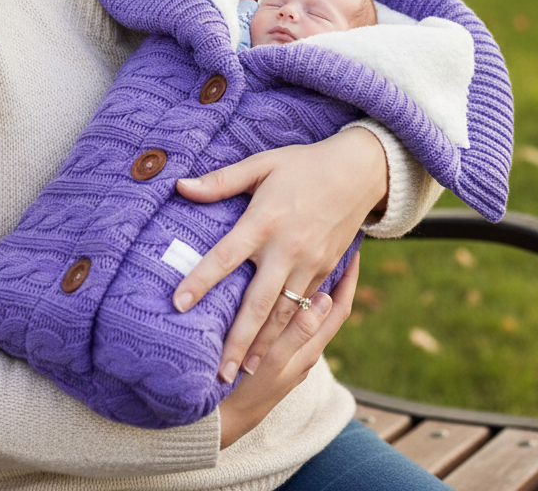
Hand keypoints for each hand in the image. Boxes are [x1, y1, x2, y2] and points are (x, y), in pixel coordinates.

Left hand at [174, 126, 386, 382]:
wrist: (359, 171)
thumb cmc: (304, 164)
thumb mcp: (262, 164)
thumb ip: (221, 181)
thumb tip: (181, 186)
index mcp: (265, 221)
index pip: (225, 256)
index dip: (200, 281)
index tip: (178, 304)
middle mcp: (287, 248)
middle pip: (258, 303)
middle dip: (237, 341)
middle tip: (220, 373)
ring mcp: (310, 263)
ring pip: (284, 314)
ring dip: (264, 345)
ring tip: (245, 372)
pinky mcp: (326, 270)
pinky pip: (305, 307)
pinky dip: (290, 331)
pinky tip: (276, 348)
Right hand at [217, 253, 357, 448]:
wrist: (223, 420)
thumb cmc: (248, 392)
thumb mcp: (276, 362)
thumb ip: (299, 332)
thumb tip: (326, 298)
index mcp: (309, 347)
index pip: (338, 309)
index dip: (349, 281)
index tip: (354, 252)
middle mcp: (305, 348)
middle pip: (328, 307)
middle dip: (335, 276)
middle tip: (334, 246)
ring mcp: (291, 351)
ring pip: (308, 311)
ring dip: (314, 285)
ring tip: (313, 257)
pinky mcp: (274, 351)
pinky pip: (292, 318)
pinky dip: (294, 298)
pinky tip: (281, 286)